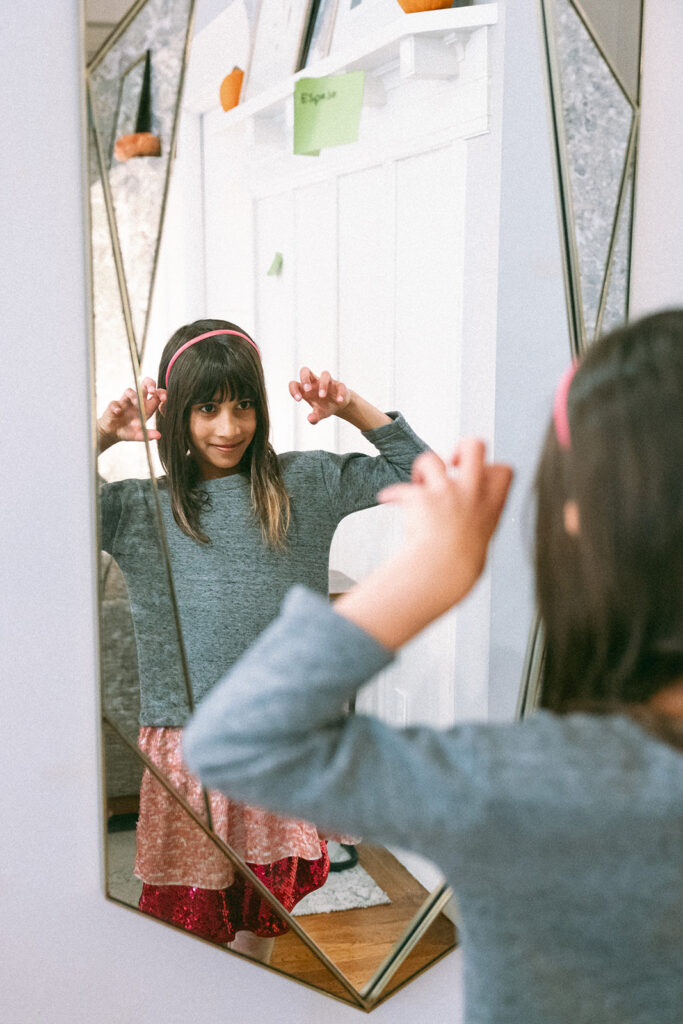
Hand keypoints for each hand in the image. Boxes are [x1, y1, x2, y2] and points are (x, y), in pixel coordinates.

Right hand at [97, 377, 166, 449]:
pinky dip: (116, 407)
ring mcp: (125, 402)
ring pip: (130, 391)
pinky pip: (115, 403)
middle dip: (150, 384)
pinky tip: (118, 412)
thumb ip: (148, 434)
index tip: (164, 399)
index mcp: (146, 408)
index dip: (161, 394)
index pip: (156, 396)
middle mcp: (137, 402)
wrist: (112, 433)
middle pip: (145, 385)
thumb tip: (158, 436)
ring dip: (134, 396)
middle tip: (152, 391)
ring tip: (136, 403)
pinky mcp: (114, 405)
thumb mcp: (139, 435)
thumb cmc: (127, 432)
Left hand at [289, 367, 351, 424]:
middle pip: (305, 370)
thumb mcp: (319, 414)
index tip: (299, 399)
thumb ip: (314, 418)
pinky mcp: (339, 385)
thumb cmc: (324, 407)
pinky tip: (339, 401)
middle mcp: (315, 382)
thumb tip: (310, 419)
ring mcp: (328, 382)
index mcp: (306, 389)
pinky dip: (339, 392)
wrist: (339, 405)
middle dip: (305, 378)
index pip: (294, 384)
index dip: (294, 390)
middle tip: (307, 390)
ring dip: (322, 385)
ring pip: (324, 374)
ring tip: (322, 396)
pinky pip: (340, 385)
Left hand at [378, 440, 512, 604]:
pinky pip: (399, 489)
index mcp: (491, 504)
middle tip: (452, 463)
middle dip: (462, 446)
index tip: (477, 480)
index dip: (489, 468)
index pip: (504, 469)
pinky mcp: (421, 497)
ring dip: (422, 469)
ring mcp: (446, 492)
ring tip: (418, 485)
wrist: (443, 574)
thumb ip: (477, 522)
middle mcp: (471, 492)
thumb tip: (471, 520)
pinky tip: (387, 499)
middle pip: (475, 445)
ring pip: (431, 459)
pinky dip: (393, 494)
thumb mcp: (481, 542)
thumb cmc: (460, 568)